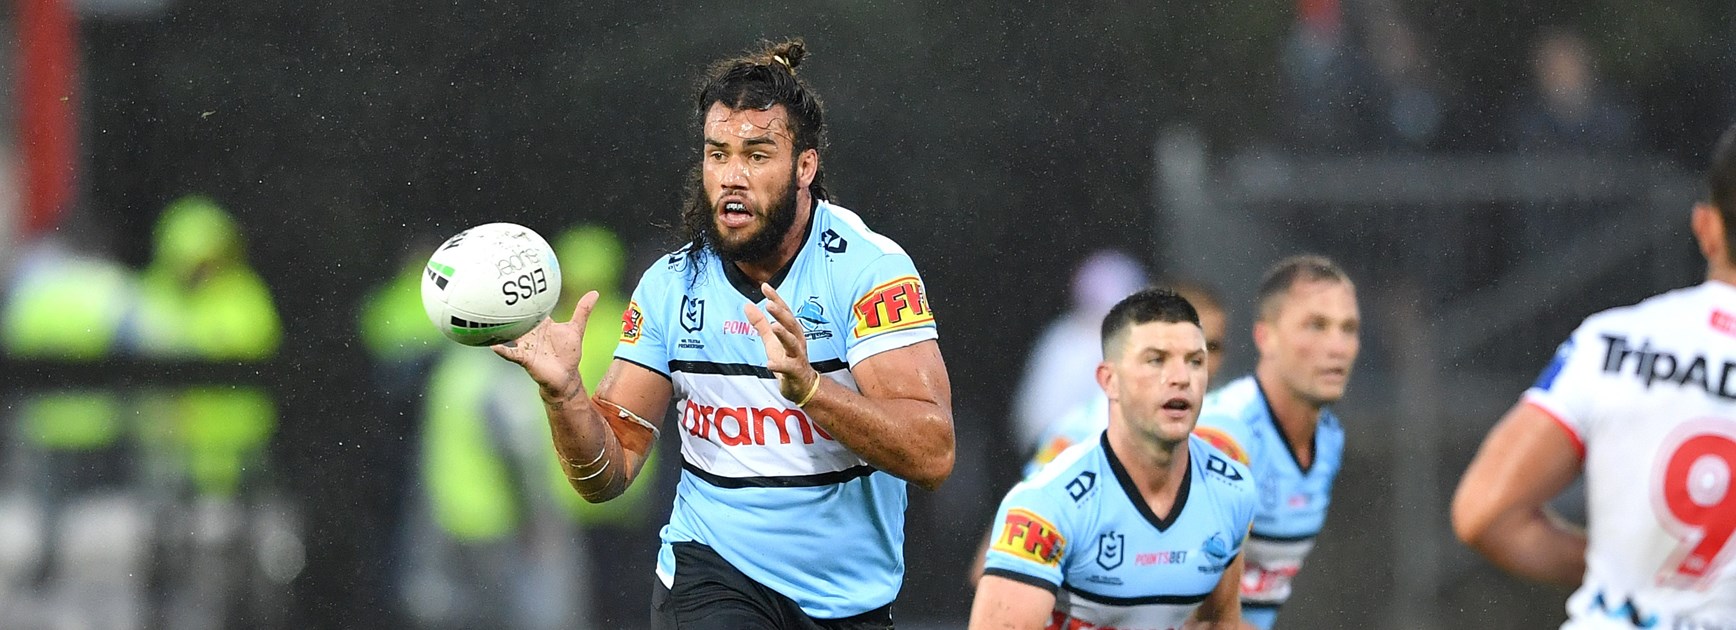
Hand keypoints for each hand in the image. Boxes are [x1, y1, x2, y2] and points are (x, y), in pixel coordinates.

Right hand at [494, 290, 599, 403]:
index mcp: (541, 324)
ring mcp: (526, 345)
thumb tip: (594, 292)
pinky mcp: (525, 358)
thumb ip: (582, 311)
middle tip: (495, 295)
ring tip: (489, 319)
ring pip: (511, 334)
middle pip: (518, 317)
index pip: (532, 307)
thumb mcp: (576, 329)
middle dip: (508, 308)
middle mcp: (531, 332)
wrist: (566, 376)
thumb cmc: (568, 353)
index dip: (526, 295)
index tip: (517, 279)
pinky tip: (494, 347)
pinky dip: (504, 351)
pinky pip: (512, 354)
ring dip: (503, 328)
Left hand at [744, 283, 817, 402]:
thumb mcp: (771, 340)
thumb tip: (747, 305)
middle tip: (769, 303)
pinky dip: (779, 366)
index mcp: (792, 330)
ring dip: (783, 334)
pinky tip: (769, 364)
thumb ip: (760, 323)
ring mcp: (797, 356)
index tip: (765, 286)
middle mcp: (797, 340)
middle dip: (780, 313)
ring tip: (774, 326)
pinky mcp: (795, 371)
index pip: (784, 311)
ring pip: (792, 343)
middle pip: (790, 323)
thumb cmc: (787, 359)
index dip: (775, 298)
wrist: (802, 385)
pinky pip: (787, 368)